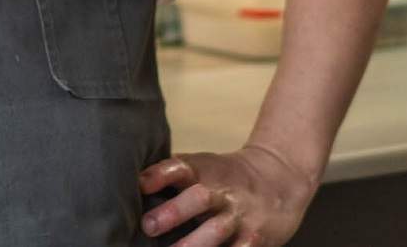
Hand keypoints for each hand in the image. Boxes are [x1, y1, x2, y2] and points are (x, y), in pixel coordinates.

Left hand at [137, 144, 316, 246]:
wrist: (279, 177)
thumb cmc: (226, 176)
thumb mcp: (202, 167)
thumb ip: (170, 176)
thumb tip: (126, 187)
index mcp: (202, 171)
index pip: (178, 167)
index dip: (159, 175)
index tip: (139, 184)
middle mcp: (220, 191)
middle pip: (198, 198)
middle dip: (173, 212)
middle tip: (149, 225)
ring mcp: (239, 215)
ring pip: (217, 230)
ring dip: (194, 244)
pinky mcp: (255, 238)